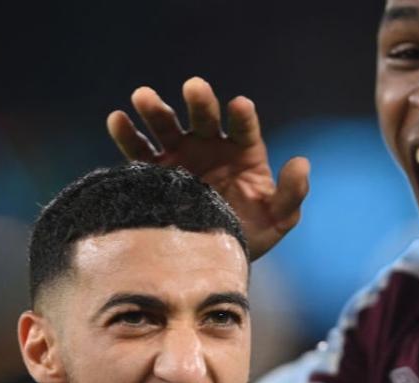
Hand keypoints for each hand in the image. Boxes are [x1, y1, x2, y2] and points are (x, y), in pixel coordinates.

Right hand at [107, 76, 309, 259]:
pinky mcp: (154, 173)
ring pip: (167, 127)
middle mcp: (210, 146)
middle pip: (204, 118)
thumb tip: (301, 163)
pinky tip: (117, 119)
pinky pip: (138, 151)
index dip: (242, 117)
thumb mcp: (277, 219)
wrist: (210, 260)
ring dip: (156, 110)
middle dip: (200, 102)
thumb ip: (292, 194)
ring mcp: (180, 156)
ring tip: (143, 96)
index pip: (244, 128)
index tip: (239, 107)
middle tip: (193, 87)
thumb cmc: (249, 235)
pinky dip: (126, 134)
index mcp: (243, 152)